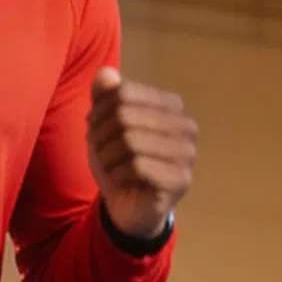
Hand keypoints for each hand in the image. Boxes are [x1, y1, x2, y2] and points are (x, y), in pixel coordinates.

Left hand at [88, 68, 196, 240]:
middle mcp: (186, 125)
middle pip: (124, 115)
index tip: (94, 130)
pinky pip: (137, 166)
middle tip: (100, 152)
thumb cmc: (120, 162)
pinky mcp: (181, 179)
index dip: (99, 112)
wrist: (128, 207)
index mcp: (171, 105)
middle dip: (101, 136)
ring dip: (108, 157)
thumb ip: (104, 97)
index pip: (123, 93)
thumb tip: (106, 73)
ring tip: (111, 167)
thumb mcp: (104, 127)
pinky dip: (119, 175)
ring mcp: (188, 153)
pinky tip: (123, 181)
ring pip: (130, 141)